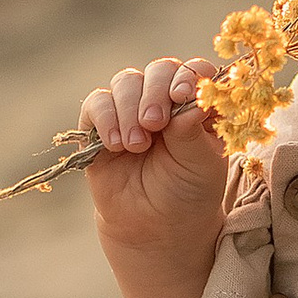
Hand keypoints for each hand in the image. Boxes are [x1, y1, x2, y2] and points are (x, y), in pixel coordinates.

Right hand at [81, 59, 223, 254]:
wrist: (154, 227)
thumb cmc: (186, 192)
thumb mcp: (200, 166)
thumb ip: (192, 132)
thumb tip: (188, 100)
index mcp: (197, 103)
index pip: (196, 71)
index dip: (189, 76)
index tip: (182, 95)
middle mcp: (165, 98)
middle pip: (159, 70)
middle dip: (156, 92)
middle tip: (155, 124)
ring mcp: (131, 107)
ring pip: (126, 81)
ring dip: (130, 109)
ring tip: (137, 145)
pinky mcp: (100, 123)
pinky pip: (97, 102)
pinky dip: (105, 118)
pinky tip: (116, 145)